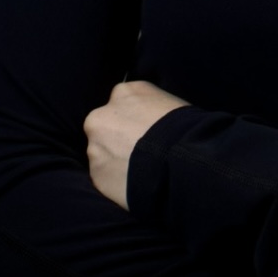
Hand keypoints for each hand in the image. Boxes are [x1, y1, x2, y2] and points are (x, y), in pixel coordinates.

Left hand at [84, 80, 188, 209]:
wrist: (178, 160)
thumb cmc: (183, 128)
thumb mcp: (168, 103)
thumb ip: (148, 109)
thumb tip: (146, 122)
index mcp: (123, 93)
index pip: (121, 104)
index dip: (132, 120)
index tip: (143, 132)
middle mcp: (101, 116)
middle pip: (105, 128)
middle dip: (116, 139)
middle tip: (138, 153)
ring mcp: (95, 147)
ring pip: (102, 154)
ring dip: (115, 161)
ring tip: (139, 171)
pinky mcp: (96, 174)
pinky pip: (105, 176)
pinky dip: (116, 180)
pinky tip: (134, 183)